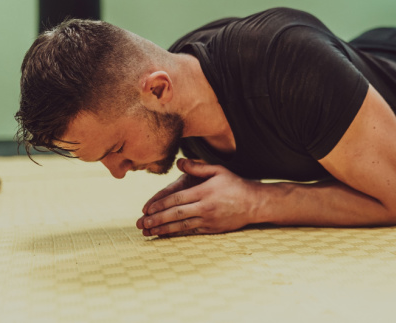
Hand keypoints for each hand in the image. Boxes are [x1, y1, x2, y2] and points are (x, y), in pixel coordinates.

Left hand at [136, 159, 260, 236]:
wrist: (255, 203)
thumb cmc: (236, 184)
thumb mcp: (218, 171)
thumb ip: (197, 167)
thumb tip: (179, 162)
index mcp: (204, 192)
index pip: (177, 198)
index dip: (160, 205)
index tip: (146, 209)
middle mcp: (205, 207)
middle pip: (176, 214)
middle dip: (156, 219)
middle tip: (141, 224)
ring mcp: (209, 220)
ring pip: (181, 226)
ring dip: (163, 229)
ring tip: (148, 232)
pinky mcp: (212, 228)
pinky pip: (191, 232)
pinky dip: (176, 233)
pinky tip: (165, 234)